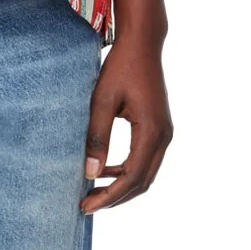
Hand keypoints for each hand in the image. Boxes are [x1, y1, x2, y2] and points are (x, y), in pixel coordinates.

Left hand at [79, 35, 172, 213]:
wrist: (142, 43)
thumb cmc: (121, 67)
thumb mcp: (102, 99)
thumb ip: (97, 135)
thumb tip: (90, 173)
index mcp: (151, 131)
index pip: (131, 177)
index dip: (109, 196)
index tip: (86, 206)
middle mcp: (164, 136)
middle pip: (142, 182)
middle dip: (115, 197)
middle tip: (87, 206)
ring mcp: (164, 132)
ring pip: (146, 173)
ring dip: (122, 185)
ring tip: (94, 192)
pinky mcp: (159, 126)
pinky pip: (146, 158)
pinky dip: (128, 170)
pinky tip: (107, 169)